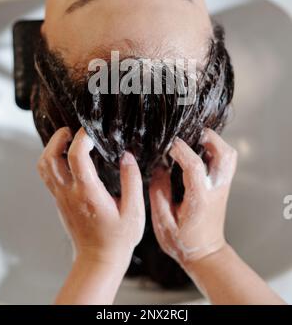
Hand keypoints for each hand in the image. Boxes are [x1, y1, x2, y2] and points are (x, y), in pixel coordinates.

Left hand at [37, 127, 145, 269]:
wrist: (99, 260)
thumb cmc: (118, 239)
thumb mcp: (134, 211)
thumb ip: (132, 180)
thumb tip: (127, 156)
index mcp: (88, 193)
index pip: (75, 156)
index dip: (81, 137)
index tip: (92, 131)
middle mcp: (69, 194)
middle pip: (49, 158)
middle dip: (59, 138)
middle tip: (74, 130)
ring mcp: (61, 198)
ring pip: (44, 166)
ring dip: (52, 148)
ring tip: (69, 140)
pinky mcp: (59, 201)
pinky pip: (48, 175)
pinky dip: (53, 159)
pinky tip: (69, 157)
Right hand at [149, 129, 236, 269]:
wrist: (206, 254)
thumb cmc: (183, 242)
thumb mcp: (162, 222)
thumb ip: (159, 192)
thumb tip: (159, 167)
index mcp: (200, 199)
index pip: (195, 166)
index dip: (181, 150)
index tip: (169, 144)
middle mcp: (216, 190)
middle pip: (224, 154)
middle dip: (207, 138)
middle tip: (188, 134)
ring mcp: (222, 187)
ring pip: (229, 155)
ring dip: (214, 142)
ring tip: (194, 139)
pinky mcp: (223, 186)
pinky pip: (226, 160)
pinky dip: (215, 149)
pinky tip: (198, 150)